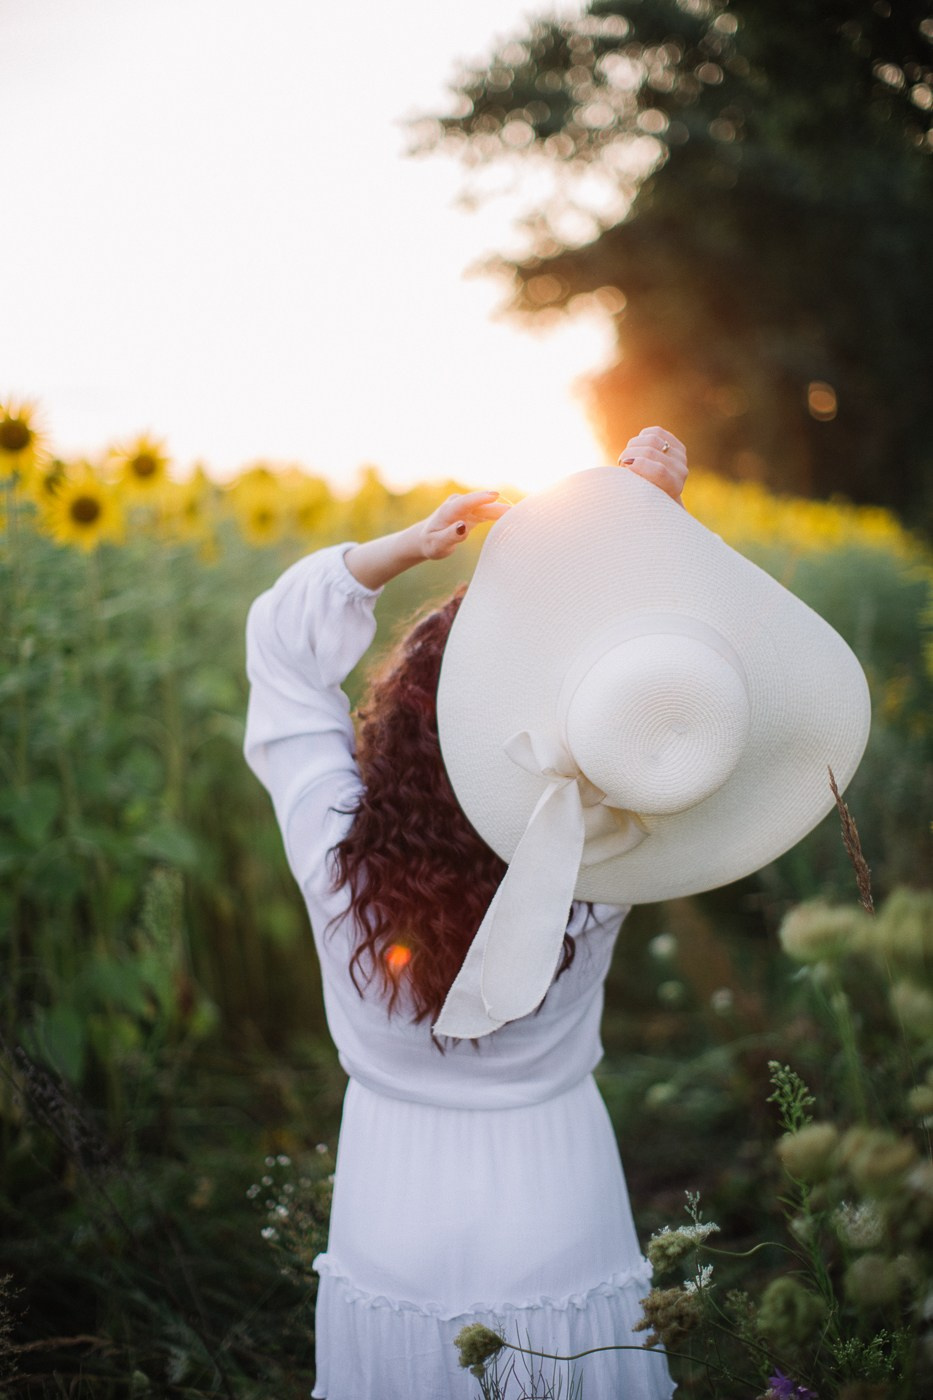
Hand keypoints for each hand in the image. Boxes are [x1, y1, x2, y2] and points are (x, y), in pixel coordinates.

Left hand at [344, 490, 508, 588]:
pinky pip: (489, 511)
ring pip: (488, 507)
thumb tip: (463, 526)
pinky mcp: (474, 511)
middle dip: (499, 506)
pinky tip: (514, 517)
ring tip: (522, 515)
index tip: (495, 496)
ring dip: (503, 510)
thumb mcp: (437, 544)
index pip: (466, 502)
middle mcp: (459, 504)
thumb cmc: (431, 543)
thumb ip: (450, 536)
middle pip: (482, 504)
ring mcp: (467, 506)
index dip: (480, 498)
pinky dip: (500, 514)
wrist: (427, 538)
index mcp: (448, 510)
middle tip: (518, 511)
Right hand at [617, 426, 687, 504]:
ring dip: (633, 445)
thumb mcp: (637, 496)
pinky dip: (643, 436)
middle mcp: (681, 472)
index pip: (659, 471)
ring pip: (652, 439)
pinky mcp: (677, 446)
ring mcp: (681, 457)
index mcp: (673, 488)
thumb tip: (627, 464)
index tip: (623, 465)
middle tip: (621, 462)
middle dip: (630, 453)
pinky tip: (638, 446)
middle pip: (651, 452)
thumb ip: (634, 484)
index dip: (638, 464)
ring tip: (628, 455)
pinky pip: (656, 431)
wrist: (660, 495)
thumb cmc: (642, 498)